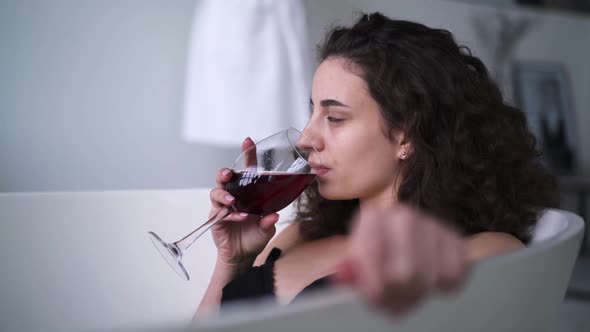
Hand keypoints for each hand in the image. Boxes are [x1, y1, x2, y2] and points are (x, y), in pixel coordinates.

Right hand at [208, 137, 279, 269]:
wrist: (242, 256)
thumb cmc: (254, 237)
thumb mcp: (267, 229)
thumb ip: (269, 221)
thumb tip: (274, 215)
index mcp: (247, 193)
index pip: (246, 171)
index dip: (246, 156)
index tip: (248, 141)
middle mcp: (234, 196)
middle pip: (224, 178)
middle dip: (224, 173)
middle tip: (228, 174)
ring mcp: (223, 206)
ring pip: (216, 192)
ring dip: (223, 194)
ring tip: (232, 200)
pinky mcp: (216, 218)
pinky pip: (218, 211)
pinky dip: (228, 214)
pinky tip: (238, 217)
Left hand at [333, 206, 469, 316]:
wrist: (401, 248)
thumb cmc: (377, 262)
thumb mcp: (357, 267)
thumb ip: (351, 272)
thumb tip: (345, 275)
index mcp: (372, 218)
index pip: (370, 254)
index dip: (372, 282)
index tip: (374, 294)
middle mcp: (403, 215)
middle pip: (405, 272)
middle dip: (398, 294)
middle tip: (392, 299)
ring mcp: (432, 224)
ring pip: (431, 276)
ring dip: (419, 292)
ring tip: (408, 291)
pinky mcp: (455, 239)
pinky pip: (455, 274)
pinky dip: (444, 285)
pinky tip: (430, 279)